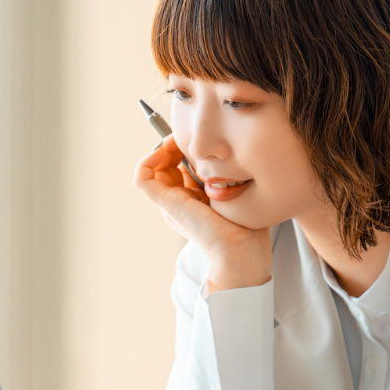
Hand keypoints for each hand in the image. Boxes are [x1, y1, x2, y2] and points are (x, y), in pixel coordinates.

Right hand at [134, 136, 270, 292]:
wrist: (241, 253)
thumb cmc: (247, 231)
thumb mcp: (239, 195)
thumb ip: (231, 178)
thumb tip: (230, 158)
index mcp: (194, 202)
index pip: (180, 168)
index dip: (186, 149)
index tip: (203, 140)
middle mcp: (178, 202)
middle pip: (165, 165)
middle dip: (175, 145)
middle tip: (191, 136)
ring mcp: (170, 204)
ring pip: (152, 168)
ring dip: (162, 147)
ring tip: (179, 140)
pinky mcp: (166, 204)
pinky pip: (142, 177)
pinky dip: (148, 159)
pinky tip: (167, 148)